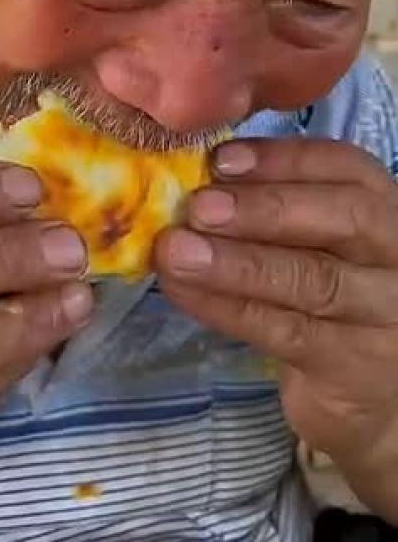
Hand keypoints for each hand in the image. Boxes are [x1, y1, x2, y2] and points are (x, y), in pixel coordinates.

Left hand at [155, 139, 397, 522]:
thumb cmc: (328, 295)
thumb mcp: (316, 243)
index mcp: (385, 208)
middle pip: (345, 219)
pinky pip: (286, 332)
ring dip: (236, 264)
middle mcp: (396, 255)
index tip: (220, 159)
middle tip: (198, 208)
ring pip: (313, 280)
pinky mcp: (355, 368)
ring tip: (176, 252)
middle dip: (265, 208)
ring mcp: (384, 314)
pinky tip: (182, 292)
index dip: (283, 159)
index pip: (346, 167)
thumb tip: (194, 176)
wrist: (373, 392)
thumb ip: (272, 206)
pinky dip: (226, 308)